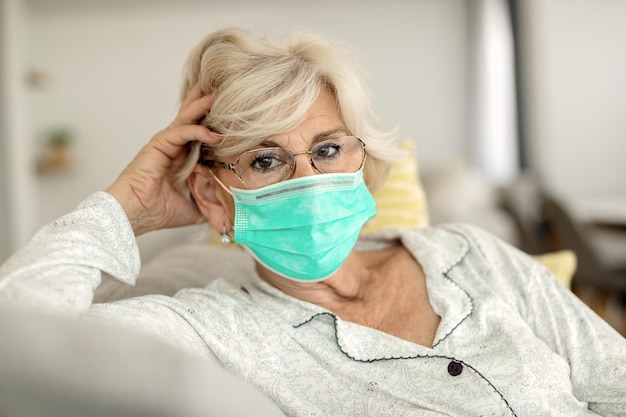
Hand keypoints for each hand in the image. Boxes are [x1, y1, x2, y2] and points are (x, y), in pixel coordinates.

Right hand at [106, 83, 220, 235]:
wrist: (136, 214)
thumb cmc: (159, 211)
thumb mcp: (196, 206)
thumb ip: (211, 201)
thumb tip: (231, 207)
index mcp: (182, 156)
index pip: (200, 130)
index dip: (213, 118)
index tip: (232, 108)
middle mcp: (174, 145)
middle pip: (193, 115)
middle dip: (208, 101)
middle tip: (224, 86)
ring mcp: (166, 143)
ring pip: (188, 118)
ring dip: (205, 107)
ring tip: (221, 95)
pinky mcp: (159, 144)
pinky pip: (182, 131)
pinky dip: (199, 131)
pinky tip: (214, 135)